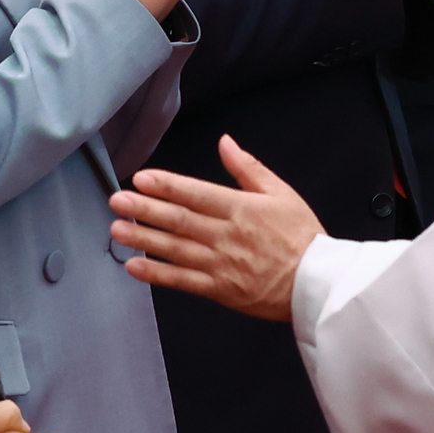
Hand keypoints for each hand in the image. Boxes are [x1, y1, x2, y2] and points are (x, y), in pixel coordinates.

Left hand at [110, 135, 321, 320]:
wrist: (316, 284)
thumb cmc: (301, 236)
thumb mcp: (281, 193)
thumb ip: (248, 168)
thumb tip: (225, 142)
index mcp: (241, 209)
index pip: (197, 193)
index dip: (167, 185)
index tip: (142, 178)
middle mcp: (226, 236)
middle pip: (179, 220)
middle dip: (145, 209)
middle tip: (117, 200)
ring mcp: (221, 264)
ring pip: (175, 249)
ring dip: (144, 239)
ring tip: (117, 229)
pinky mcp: (220, 290)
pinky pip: (183, 281)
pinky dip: (158, 274)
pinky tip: (135, 266)